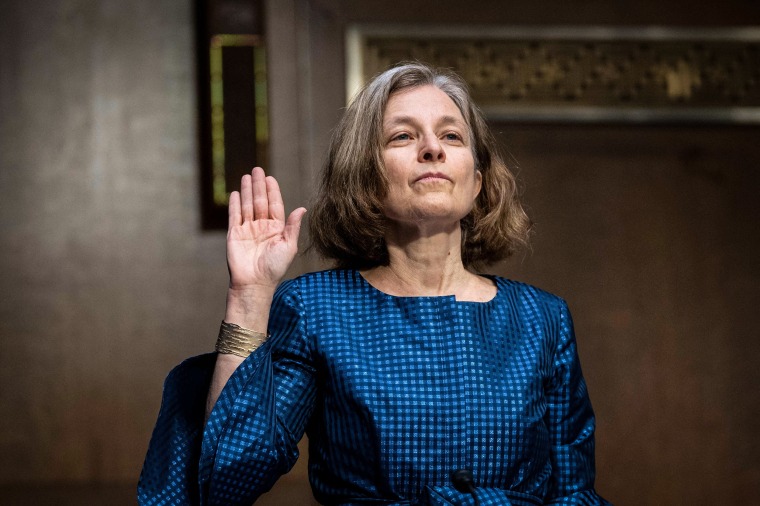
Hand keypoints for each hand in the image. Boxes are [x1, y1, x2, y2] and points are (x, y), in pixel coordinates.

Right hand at [226, 167, 305, 291]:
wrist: (255, 283)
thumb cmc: (274, 267)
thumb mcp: (288, 246)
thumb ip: (293, 226)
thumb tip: (302, 209)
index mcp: (276, 229)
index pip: (274, 205)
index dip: (272, 191)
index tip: (270, 178)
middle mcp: (262, 227)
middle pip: (260, 202)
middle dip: (259, 186)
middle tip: (257, 169)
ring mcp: (247, 230)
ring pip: (247, 206)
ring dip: (247, 191)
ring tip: (246, 176)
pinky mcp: (234, 235)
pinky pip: (234, 216)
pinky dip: (235, 205)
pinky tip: (235, 193)